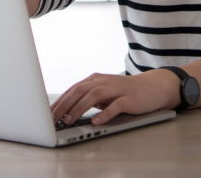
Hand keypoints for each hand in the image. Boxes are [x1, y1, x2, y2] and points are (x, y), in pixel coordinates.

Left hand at [50, 69, 180, 126]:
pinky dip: (104, 113)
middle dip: (64, 105)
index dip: (59, 101)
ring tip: (69, 120)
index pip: (73, 89)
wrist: (153, 87)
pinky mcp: (129, 99)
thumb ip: (89, 98)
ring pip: (93, 96)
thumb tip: (68, 111)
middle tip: (53, 118)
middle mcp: (103, 82)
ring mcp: (116, 89)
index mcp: (95, 80)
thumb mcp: (104, 93)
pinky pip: (115, 106)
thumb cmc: (126, 92)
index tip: (47, 113)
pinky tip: (96, 121)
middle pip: (79, 91)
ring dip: (79, 108)